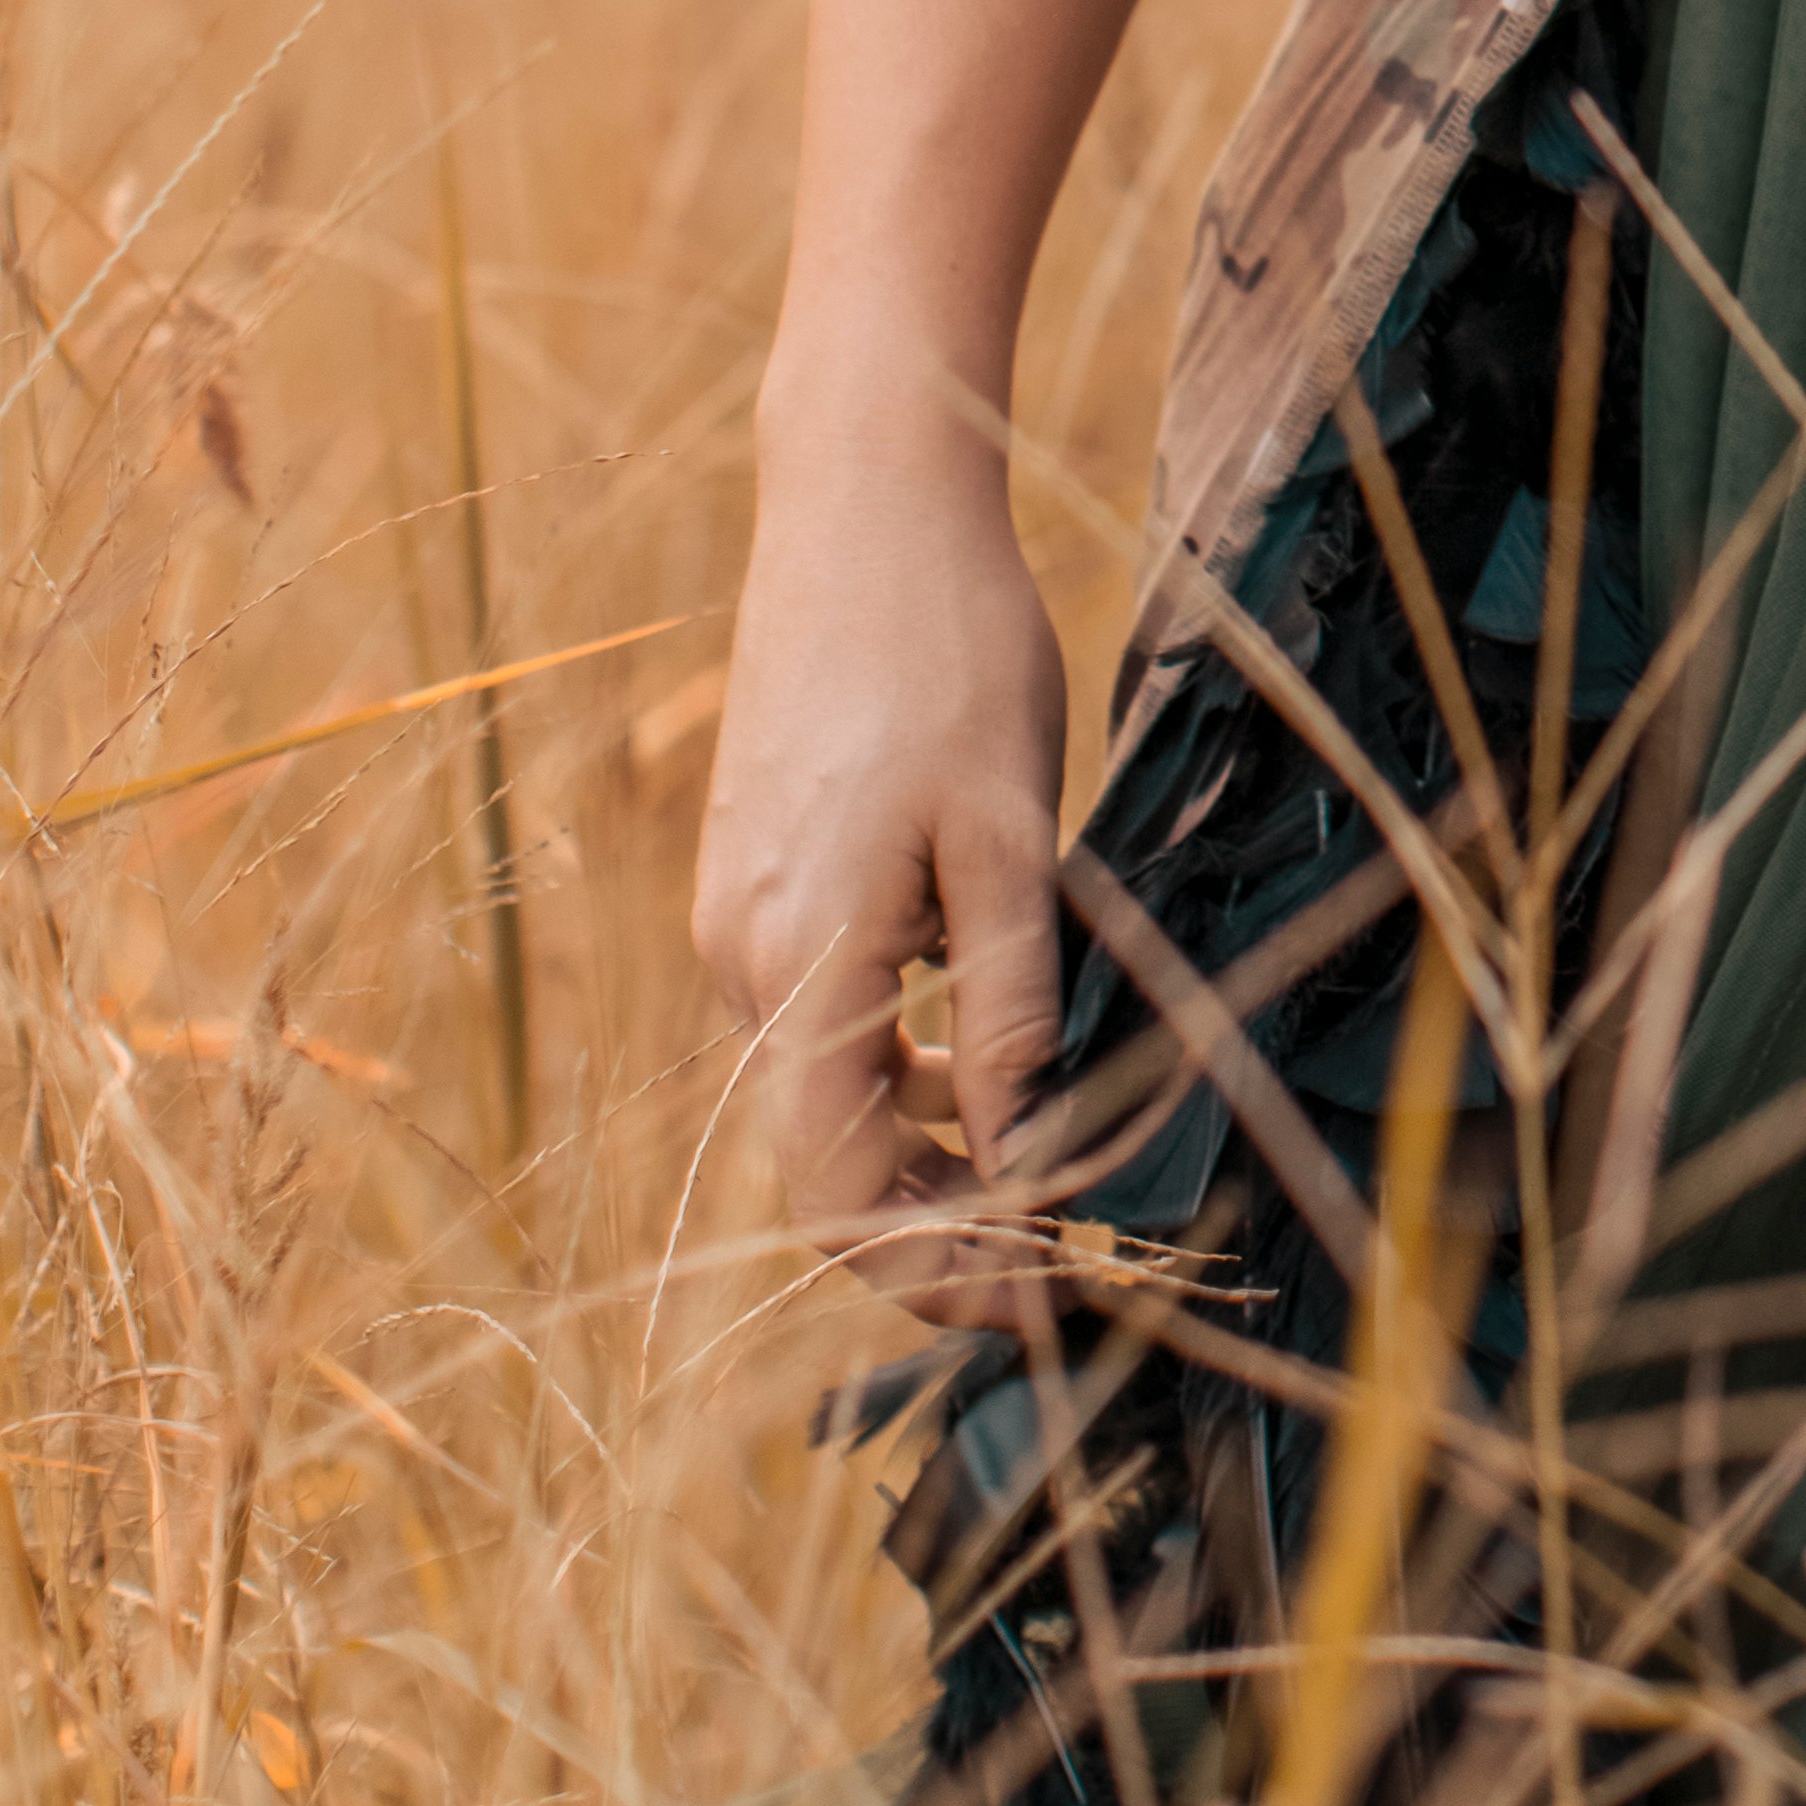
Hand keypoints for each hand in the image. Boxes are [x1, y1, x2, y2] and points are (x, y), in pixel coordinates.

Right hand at [692, 395, 1069, 1320]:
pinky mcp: (758, 873)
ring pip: (830, 1086)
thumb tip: (1033, 1155)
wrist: (861, 500)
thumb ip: (1010, 1002)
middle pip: (830, 1158)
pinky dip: (900, 1058)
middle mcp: (740, 961)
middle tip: (1068, 1255)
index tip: (1047, 1304)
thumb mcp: (1011, 835)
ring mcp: (737, 915)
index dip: (943, 1271)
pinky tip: (987, 1046)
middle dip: (943, 1224)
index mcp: (797, 967)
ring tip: (1051, 1163)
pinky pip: (823, 1013)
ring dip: (929, 1141)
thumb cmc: (950, 652)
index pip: (844, 1197)